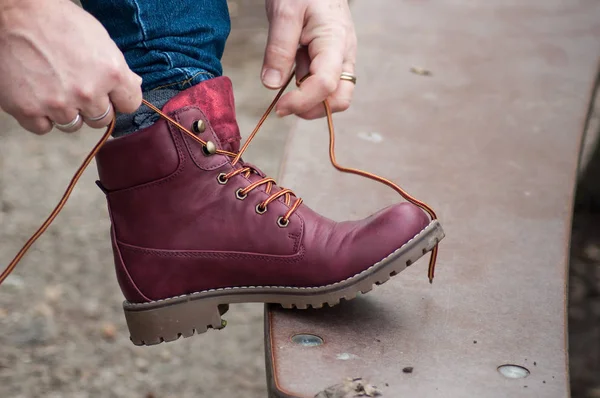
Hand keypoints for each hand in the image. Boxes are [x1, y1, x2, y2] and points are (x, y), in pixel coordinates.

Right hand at [0, 0, 141, 133]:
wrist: (13, 13)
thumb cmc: (58, 21)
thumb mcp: (100, 39)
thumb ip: (118, 68)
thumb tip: (134, 85)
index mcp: (111, 73)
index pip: (130, 104)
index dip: (119, 98)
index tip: (109, 93)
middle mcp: (87, 93)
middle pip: (102, 119)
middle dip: (92, 106)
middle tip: (75, 85)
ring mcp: (57, 104)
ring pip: (73, 125)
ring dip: (66, 111)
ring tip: (54, 86)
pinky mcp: (28, 110)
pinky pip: (43, 128)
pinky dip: (40, 116)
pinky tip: (37, 95)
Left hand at [262, 0, 356, 118]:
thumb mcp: (284, 12)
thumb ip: (279, 49)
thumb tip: (272, 85)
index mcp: (335, 41)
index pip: (325, 85)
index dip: (302, 102)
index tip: (279, 106)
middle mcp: (344, 55)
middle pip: (340, 99)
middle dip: (312, 109)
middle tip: (284, 105)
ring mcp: (341, 59)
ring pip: (334, 96)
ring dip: (309, 100)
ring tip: (287, 79)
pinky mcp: (333, 61)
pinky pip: (325, 85)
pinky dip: (308, 90)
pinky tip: (293, 74)